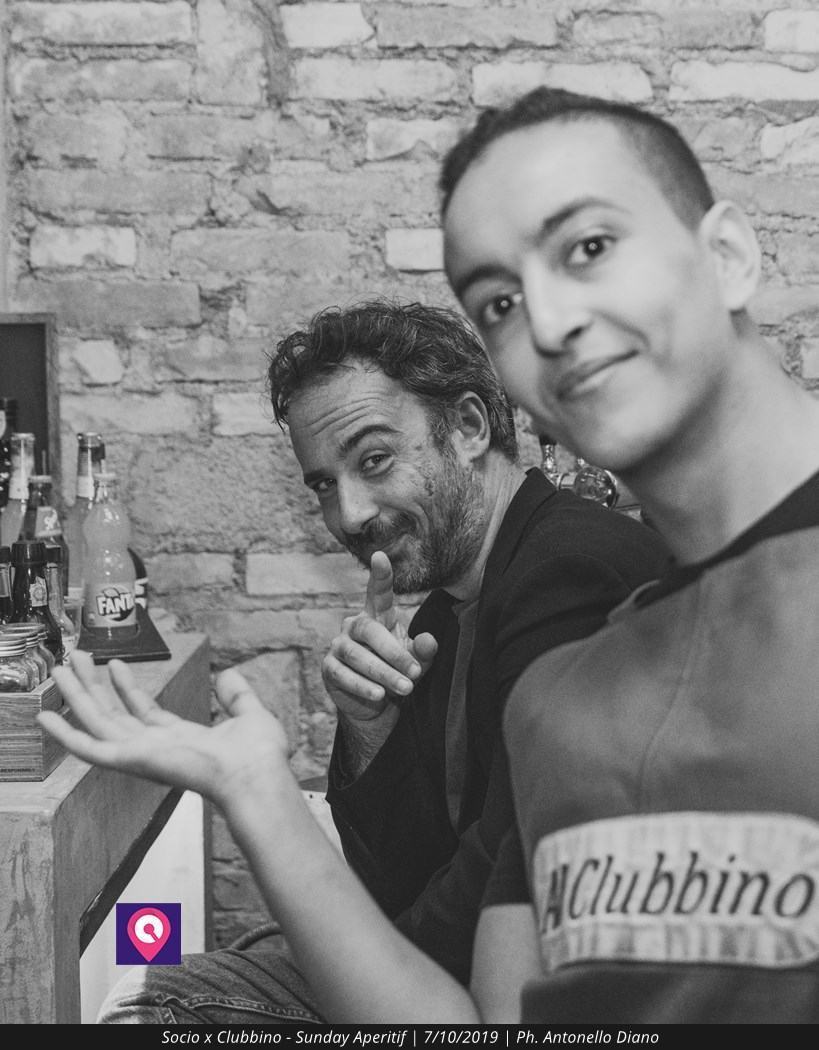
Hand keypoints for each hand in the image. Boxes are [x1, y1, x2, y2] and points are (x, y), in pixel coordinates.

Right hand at [38, 650, 289, 811]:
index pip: (144, 713)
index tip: (116, 664)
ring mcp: (142, 755)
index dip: (127, 688)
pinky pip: (90, 747)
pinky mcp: (132, 760)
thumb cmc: (259, 756)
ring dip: (76, 696)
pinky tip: (46, 716)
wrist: (256, 775)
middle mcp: (156, 749)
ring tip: (59, 669)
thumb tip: (227, 675)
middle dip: (93, 687)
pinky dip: (66, 734)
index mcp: (180, 739)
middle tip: (74, 660)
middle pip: (114, 715)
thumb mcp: (249, 714)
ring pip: (97, 723)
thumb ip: (236, 695)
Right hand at [322, 551, 437, 723]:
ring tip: (405, 688)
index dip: (380, 575)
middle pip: (370, 630)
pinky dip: (362, 685)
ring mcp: (339, 645)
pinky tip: (379, 695)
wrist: (375, 704)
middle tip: (415, 674)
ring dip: (382, 673)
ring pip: (357, 655)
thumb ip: (423, 651)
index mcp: (377, 616)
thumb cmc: (397, 672)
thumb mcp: (416, 662)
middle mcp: (354, 626)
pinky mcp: (329, 668)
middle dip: (394, 653)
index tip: (381, 555)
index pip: (378, 593)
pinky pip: (343, 674)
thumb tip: (429, 640)